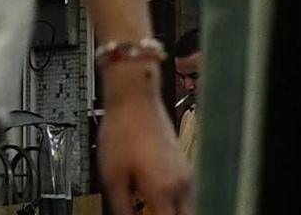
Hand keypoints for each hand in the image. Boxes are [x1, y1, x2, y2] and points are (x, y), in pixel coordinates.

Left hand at [98, 74, 190, 214]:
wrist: (135, 97)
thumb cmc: (123, 129)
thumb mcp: (112, 176)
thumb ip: (121, 207)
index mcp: (163, 189)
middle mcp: (180, 182)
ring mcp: (185, 170)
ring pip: (187, 206)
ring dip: (171, 212)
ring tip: (149, 209)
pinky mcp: (182, 161)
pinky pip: (184, 192)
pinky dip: (173, 201)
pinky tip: (154, 198)